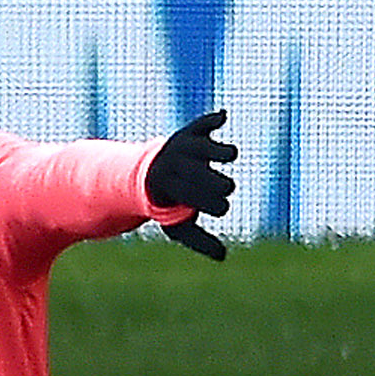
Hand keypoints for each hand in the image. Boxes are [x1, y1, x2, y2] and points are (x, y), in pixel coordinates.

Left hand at [146, 109, 237, 259]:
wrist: (144, 175)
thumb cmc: (169, 205)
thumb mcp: (177, 226)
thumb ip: (199, 241)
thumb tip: (223, 258)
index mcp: (167, 188)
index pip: (190, 194)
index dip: (209, 201)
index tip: (222, 208)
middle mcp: (172, 164)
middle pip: (196, 171)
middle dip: (213, 180)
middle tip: (227, 188)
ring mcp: (181, 146)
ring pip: (199, 146)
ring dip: (215, 149)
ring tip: (230, 155)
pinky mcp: (190, 132)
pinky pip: (200, 123)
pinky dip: (211, 120)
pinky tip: (223, 117)